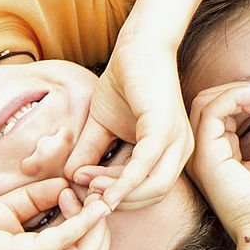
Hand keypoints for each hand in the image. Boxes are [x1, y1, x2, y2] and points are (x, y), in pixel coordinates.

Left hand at [0, 178, 111, 249]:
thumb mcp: (12, 211)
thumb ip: (39, 199)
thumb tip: (66, 185)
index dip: (95, 229)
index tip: (83, 199)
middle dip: (102, 228)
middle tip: (93, 199)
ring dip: (95, 224)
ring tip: (85, 199)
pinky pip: (67, 238)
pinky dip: (83, 219)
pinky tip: (84, 201)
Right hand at [65, 30, 193, 210]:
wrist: (136, 47)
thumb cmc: (124, 83)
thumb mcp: (101, 125)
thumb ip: (89, 152)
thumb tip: (70, 178)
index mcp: (170, 153)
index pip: (146, 190)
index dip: (116, 197)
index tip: (84, 193)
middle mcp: (180, 151)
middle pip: (152, 196)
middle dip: (118, 201)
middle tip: (86, 194)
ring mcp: (176, 141)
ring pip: (153, 188)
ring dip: (117, 193)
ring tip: (88, 185)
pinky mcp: (164, 129)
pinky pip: (145, 166)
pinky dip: (124, 183)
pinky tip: (103, 190)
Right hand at [187, 82, 249, 249]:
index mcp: (220, 154)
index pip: (221, 111)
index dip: (247, 97)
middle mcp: (204, 154)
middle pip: (209, 102)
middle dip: (242, 90)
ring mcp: (201, 155)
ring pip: (206, 102)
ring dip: (240, 91)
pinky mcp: (205, 156)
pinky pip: (211, 111)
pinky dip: (235, 96)